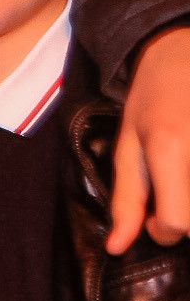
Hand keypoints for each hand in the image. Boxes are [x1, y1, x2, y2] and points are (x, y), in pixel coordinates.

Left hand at [109, 27, 189, 253]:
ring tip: (183, 171)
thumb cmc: (153, 97)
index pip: (181, 222)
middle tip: (174, 188)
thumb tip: (117, 248)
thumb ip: (125, 200)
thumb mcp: (128, 145)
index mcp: (171, 148)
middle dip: (186, 215)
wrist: (187, 52)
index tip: (157, 219)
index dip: (166, 231)